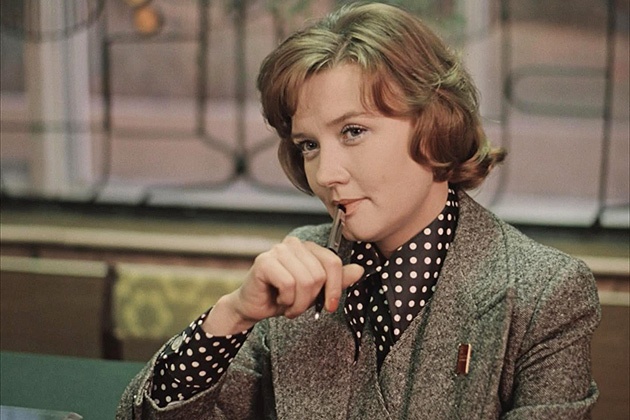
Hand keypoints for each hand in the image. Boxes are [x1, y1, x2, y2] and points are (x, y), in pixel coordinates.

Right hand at [202, 236, 363, 335]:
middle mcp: (293, 244)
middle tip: (298, 305)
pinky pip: (288, 284)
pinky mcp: (264, 262)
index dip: (335, 287)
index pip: (333, 262)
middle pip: (319, 274)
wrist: (255, 306)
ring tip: (289, 305)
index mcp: (308, 248)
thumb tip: (360, 270)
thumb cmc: (284, 296)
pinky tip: (279, 301)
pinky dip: (287, 300)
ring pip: (305, 281)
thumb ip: (336, 280)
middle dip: (311, 299)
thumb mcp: (315, 291)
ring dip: (298, 303)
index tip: (330, 306)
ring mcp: (278, 251)